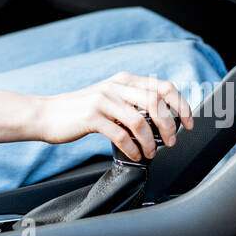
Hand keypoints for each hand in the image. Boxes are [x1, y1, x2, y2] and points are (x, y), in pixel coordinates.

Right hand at [33, 71, 194, 160]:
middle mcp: (116, 86)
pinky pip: (121, 135)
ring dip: (151, 142)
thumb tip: (160, 120)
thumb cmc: (80, 111)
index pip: (164, 87)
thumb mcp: (109, 98)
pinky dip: (133, 148)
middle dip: (170, 126)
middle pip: (156, 102)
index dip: (181, 105)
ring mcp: (103, 100)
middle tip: (172, 142)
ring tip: (151, 153)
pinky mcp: (91, 117)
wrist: (47, 114)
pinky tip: (135, 155)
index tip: (189, 123)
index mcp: (124, 80)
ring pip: (140, 121)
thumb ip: (131, 103)